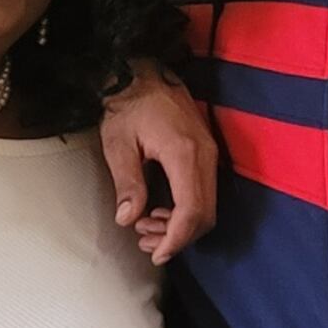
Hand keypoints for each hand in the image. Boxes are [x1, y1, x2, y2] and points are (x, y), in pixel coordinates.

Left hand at [98, 71, 217, 264]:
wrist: (144, 72)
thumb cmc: (128, 104)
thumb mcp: (118, 143)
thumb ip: (127, 182)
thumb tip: (128, 219)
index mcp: (184, 154)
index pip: (191, 211)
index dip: (176, 239)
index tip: (157, 255)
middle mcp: (205, 155)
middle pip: (205, 215)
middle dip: (177, 238)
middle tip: (146, 244)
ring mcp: (209, 153)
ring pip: (207, 206)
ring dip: (180, 226)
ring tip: (146, 228)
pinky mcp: (206, 153)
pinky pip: (204, 192)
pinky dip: (185, 210)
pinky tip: (159, 211)